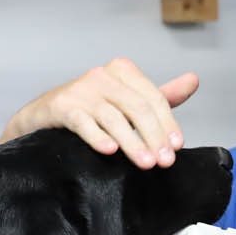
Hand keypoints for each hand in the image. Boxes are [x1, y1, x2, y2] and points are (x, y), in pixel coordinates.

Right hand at [0, 57, 198, 168]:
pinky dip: (97, 137)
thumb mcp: (128, 101)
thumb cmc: (90, 109)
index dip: (167, 123)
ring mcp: (80, 90)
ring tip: (145, 164)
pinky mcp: (60, 106)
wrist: (41, 118)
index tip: (176, 147)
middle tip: (163, 162)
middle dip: (154, 136)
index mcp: (122, 70)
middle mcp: (102, 75)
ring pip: (113, 117)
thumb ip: (160, 96)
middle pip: (137, 108)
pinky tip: (110, 151)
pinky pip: (83, 122)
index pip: (153, 97)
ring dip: (132, 143)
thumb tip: (194, 81)